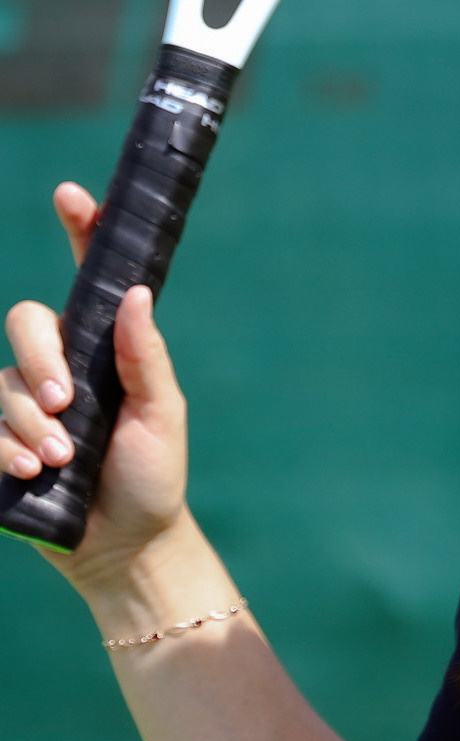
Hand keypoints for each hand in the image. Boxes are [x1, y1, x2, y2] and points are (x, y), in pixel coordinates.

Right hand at [3, 184, 192, 586]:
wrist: (123, 546)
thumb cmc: (152, 473)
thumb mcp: (162, 413)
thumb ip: (145, 355)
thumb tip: (136, 292)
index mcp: (102, 347)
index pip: (88, 278)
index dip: (80, 232)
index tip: (71, 195)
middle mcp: (58, 365)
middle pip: (25, 324)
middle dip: (40, 361)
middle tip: (66, 406)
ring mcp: (22, 403)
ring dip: (25, 422)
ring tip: (58, 460)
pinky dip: (3, 449)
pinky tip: (30, 473)